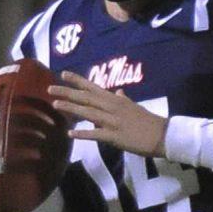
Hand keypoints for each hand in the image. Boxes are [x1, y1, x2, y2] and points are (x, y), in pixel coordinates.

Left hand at [49, 71, 165, 155]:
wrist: (162, 135)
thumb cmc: (149, 121)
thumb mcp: (134, 107)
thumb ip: (124, 99)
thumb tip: (119, 92)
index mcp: (116, 100)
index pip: (93, 87)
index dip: (77, 81)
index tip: (63, 74)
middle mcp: (112, 108)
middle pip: (86, 98)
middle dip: (68, 93)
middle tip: (50, 89)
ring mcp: (113, 122)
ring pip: (89, 113)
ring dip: (72, 109)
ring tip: (56, 105)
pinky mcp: (115, 137)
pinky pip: (96, 135)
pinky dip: (83, 134)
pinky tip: (71, 134)